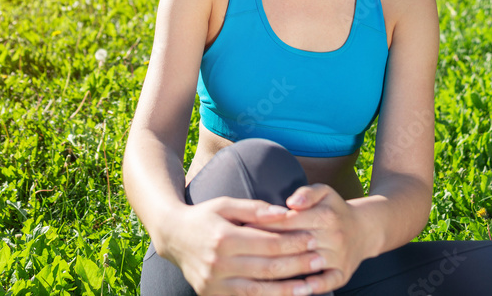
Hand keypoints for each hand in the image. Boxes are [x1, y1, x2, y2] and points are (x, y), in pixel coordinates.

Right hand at [159, 196, 326, 295]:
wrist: (172, 237)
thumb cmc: (203, 217)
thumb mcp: (225, 204)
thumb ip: (255, 209)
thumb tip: (285, 213)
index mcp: (223, 237)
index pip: (267, 242)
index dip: (293, 242)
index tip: (312, 238)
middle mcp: (218, 263)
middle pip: (267, 267)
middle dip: (297, 265)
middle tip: (319, 259)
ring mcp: (213, 283)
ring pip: (260, 290)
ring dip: (289, 289)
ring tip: (311, 284)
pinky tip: (288, 294)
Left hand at [249, 185, 370, 293]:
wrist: (363, 230)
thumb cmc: (334, 210)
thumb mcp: (324, 192)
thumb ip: (306, 193)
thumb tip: (290, 203)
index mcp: (325, 215)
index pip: (288, 220)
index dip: (264, 223)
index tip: (243, 226)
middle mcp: (333, 237)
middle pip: (294, 243)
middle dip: (267, 245)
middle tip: (242, 249)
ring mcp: (338, 257)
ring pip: (306, 264)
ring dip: (283, 267)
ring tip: (257, 268)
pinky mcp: (342, 273)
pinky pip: (326, 283)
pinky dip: (311, 287)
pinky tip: (294, 288)